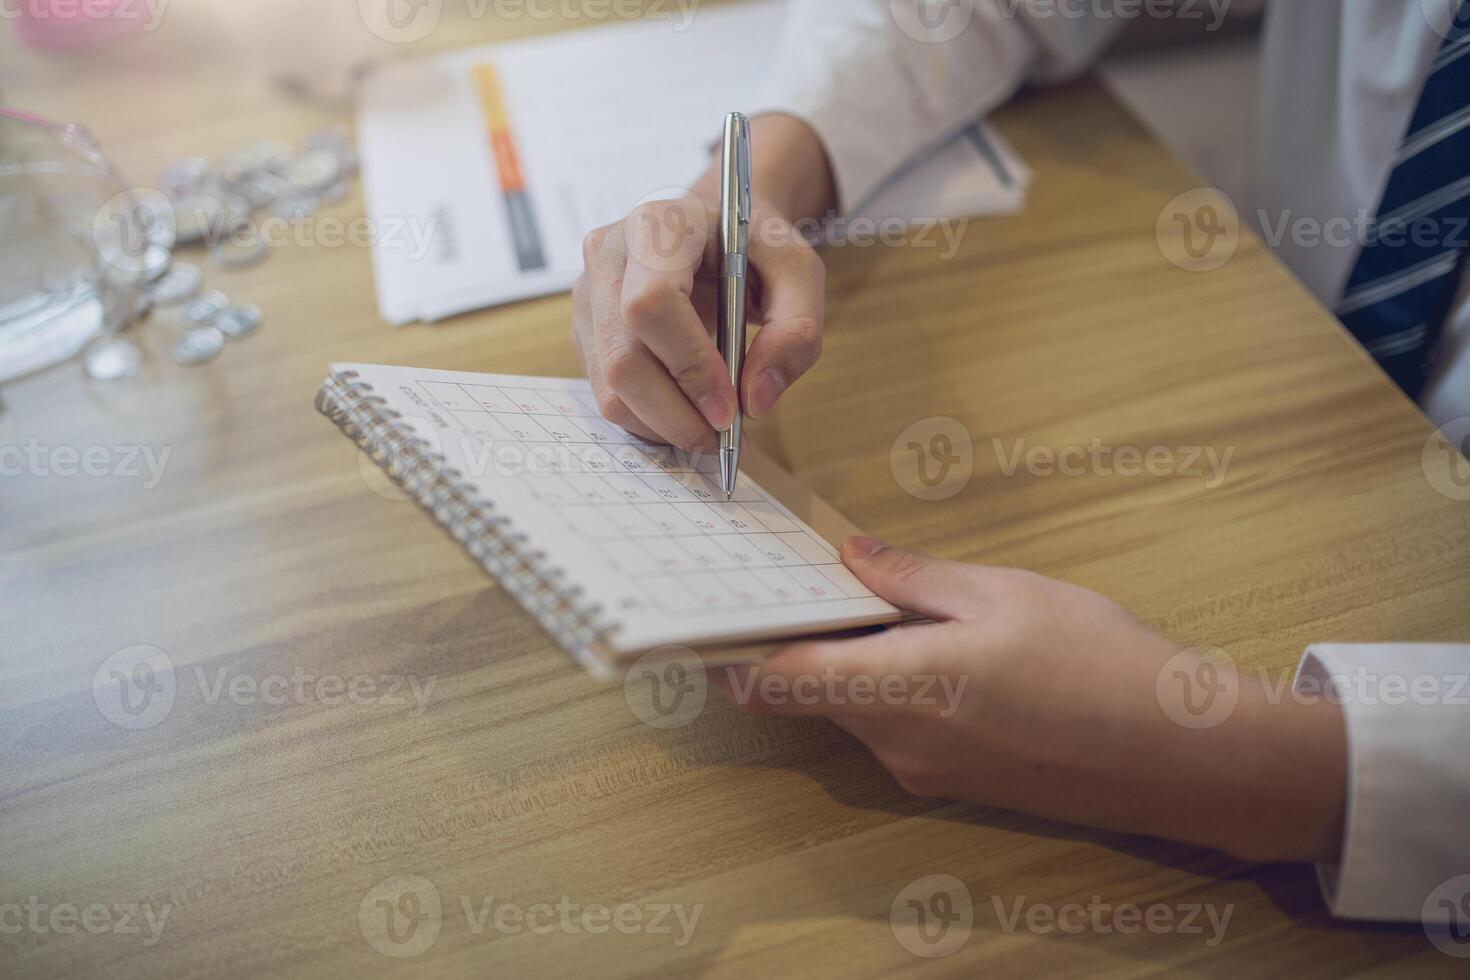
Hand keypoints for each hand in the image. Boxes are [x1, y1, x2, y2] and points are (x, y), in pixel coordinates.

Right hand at [571, 114, 834, 451]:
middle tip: (721, 437)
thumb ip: (796, 331)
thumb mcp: (799, 272)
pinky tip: (684, 410)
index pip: (652, 304)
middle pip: (622, 358)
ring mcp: (588, 295)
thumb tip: (755, 400)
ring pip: (609, 387)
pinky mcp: (586, 330)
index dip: (689, 366)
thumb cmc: (754, 247)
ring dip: (661, 425)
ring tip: (707, 427)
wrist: (715, 229)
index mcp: (658, 224)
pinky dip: (648, 419)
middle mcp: (608, 255)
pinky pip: (606, 393)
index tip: (729, 409)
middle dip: (675, 414)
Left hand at [717, 537, 1347, 864]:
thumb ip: (913, 577)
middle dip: (801, 640)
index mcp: (901, 687)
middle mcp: (898, 742)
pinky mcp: (956, 782)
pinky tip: (937, 647)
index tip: (709, 616)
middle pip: (810, 692)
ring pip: (854, 709)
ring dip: (852, 662)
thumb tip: (853, 556)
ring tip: (885, 600)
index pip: (777, 682)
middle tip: (809, 576)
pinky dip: (892, 687)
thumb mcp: (1004, 593)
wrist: (1185, 755)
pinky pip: (895, 729)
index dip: (731, 653)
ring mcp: (926, 772)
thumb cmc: (1101, 662)